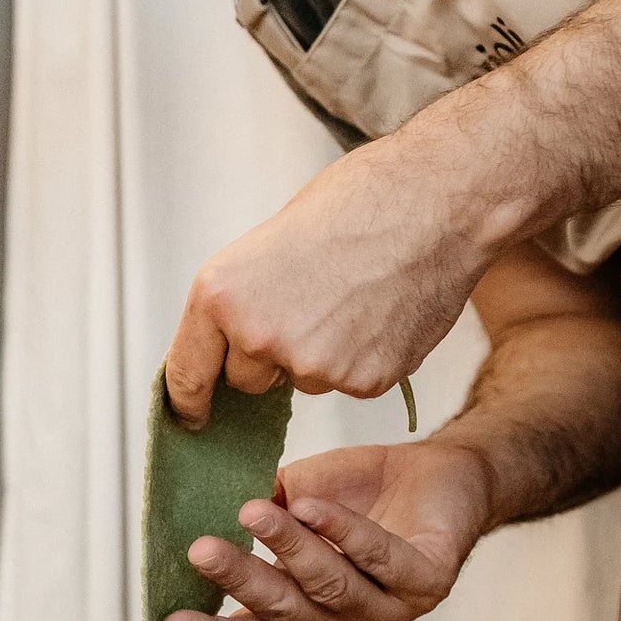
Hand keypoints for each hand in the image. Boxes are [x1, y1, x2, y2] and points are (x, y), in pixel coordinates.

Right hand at [160, 438, 492, 620]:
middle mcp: (343, 619)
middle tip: (202, 550)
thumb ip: (266, 510)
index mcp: (306, 608)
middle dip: (241, 580)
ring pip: (329, 584)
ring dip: (289, 547)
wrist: (444, 473)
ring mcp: (389, 606)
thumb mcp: (300, 496)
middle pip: (285, 609)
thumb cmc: (366, 493)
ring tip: (253, 514)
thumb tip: (217, 507)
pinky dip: (345, 533)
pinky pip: (382, 559)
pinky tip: (315, 508)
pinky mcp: (429, 582)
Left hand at [164, 129, 501, 426]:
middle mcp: (258, 336)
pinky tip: (380, 312)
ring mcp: (312, 365)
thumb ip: (243, 301)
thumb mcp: (268, 243)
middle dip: (269, 358)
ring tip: (353, 296)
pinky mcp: (362, 381)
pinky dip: (362, 358)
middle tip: (309, 305)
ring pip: (303, 380)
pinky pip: (349, 383)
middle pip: (247, 382)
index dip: (190, 401)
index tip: (194, 416)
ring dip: (320, 353)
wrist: (432, 204)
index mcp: (220, 295)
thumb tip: (233, 347)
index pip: (187, 375)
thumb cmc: (357, 205)